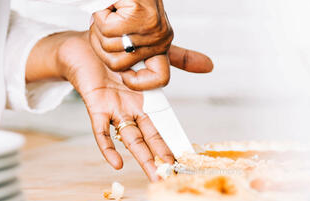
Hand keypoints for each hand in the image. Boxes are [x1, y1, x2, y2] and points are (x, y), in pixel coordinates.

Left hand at [26, 31, 212, 180]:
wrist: (82, 43)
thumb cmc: (116, 50)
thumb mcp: (157, 54)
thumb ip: (183, 60)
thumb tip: (209, 65)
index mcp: (146, 100)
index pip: (163, 126)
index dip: (172, 142)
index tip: (184, 159)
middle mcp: (132, 109)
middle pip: (149, 138)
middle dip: (160, 157)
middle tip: (170, 176)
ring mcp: (115, 110)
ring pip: (131, 139)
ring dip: (142, 158)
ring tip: (153, 175)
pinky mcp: (97, 106)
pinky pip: (101, 131)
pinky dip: (108, 147)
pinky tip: (117, 163)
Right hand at [90, 0, 211, 89]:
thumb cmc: (125, 9)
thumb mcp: (147, 35)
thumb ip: (176, 54)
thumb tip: (210, 66)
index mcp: (162, 45)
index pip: (160, 79)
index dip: (138, 83)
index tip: (125, 77)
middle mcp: (161, 37)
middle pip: (119, 67)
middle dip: (104, 47)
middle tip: (109, 30)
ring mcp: (152, 26)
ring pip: (111, 48)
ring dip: (100, 32)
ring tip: (109, 17)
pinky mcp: (139, 14)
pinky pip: (109, 31)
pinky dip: (100, 18)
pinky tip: (108, 8)